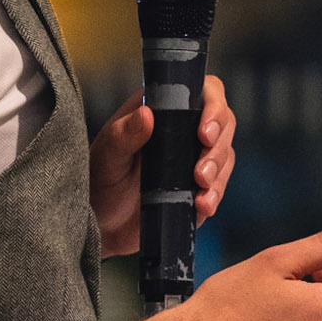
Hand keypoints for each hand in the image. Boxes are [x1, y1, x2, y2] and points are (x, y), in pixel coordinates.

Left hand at [88, 77, 235, 257]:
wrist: (100, 228)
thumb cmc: (97, 183)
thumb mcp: (106, 157)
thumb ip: (124, 135)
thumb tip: (146, 113)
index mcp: (162, 110)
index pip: (202, 92)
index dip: (213, 106)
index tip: (204, 132)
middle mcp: (182, 131)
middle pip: (223, 124)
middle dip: (218, 147)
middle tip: (201, 171)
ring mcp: (191, 161)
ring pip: (225, 156)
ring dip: (219, 173)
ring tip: (201, 188)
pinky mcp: (196, 190)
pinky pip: (218, 188)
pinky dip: (215, 196)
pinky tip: (202, 205)